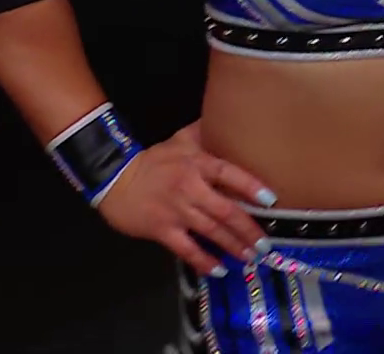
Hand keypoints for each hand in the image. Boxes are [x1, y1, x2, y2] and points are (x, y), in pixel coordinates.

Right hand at [97, 122, 274, 277]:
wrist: (113, 178)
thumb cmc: (153, 160)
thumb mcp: (180, 139)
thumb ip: (205, 131)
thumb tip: (228, 115)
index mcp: (197, 164)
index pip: (228, 174)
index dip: (250, 186)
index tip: (270, 200)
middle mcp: (190, 188)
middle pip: (225, 210)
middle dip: (248, 228)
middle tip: (265, 243)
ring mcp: (176, 211)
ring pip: (211, 231)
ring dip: (233, 246)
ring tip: (250, 257)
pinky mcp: (162, 229)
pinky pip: (186, 249)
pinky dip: (203, 260)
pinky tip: (218, 269)